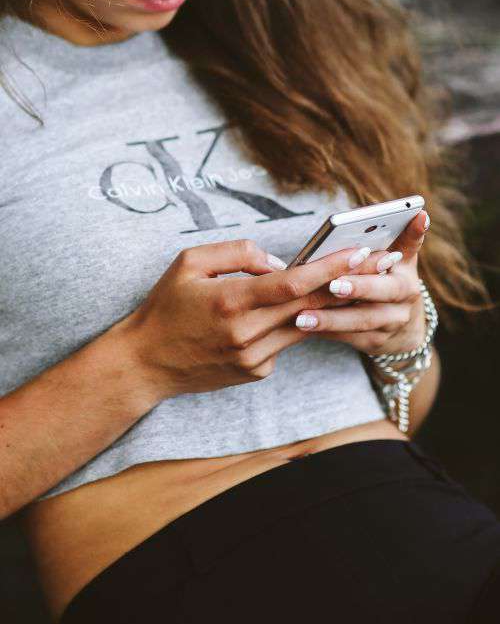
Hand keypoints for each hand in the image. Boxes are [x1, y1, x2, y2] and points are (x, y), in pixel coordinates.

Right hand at [121, 239, 395, 398]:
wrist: (147, 362)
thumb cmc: (165, 307)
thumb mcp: (190, 262)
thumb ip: (238, 254)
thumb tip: (279, 263)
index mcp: (231, 301)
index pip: (294, 284)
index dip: (330, 267)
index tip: (359, 251)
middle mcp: (247, 334)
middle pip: (310, 306)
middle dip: (348, 282)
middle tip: (381, 264)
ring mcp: (254, 358)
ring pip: (304, 326)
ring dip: (332, 305)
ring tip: (359, 282)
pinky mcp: (256, 372)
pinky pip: (285, 342)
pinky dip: (293, 324)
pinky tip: (298, 312)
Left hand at [294, 210, 429, 354]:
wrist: (404, 329)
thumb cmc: (391, 281)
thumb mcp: (402, 261)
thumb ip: (405, 238)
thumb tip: (420, 214)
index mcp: (406, 276)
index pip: (398, 262)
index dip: (381, 256)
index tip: (360, 252)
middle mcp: (402, 302)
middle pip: (380, 293)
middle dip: (357, 288)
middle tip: (332, 284)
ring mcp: (389, 325)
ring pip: (360, 321)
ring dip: (331, 319)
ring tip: (303, 316)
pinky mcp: (373, 343)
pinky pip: (346, 337)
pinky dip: (324, 332)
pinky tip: (301, 327)